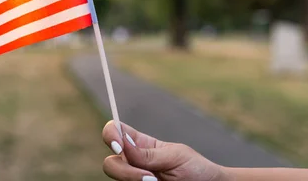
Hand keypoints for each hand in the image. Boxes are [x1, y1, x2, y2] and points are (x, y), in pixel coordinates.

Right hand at [102, 120, 227, 180]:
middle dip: (125, 171)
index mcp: (140, 144)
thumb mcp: (175, 156)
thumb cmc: (196, 169)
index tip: (119, 146)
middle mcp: (133, 162)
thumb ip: (149, 153)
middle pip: (110, 163)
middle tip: (150, 177)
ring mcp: (134, 179)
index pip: (115, 131)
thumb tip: (124, 145)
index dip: (110, 134)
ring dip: (133, 180)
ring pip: (116, 180)